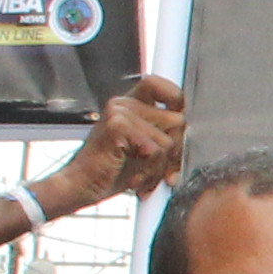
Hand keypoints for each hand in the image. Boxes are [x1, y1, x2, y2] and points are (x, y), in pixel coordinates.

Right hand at [40, 77, 185, 218]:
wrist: (80, 187)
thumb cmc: (112, 172)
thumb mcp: (143, 150)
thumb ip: (163, 136)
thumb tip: (193, 133)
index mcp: (129, 103)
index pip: (161, 86)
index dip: (178, 102)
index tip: (179, 134)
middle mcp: (123, 102)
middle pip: (176, 119)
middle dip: (176, 152)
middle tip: (164, 173)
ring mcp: (120, 112)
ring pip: (168, 140)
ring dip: (160, 167)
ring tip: (142, 177)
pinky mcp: (118, 126)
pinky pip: (155, 150)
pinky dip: (151, 170)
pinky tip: (135, 179)